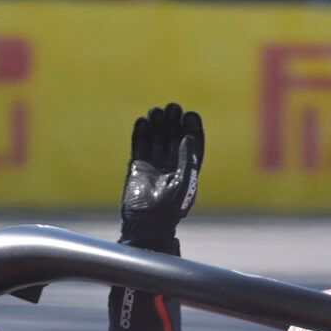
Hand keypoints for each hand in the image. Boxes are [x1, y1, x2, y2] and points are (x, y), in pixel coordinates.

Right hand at [120, 103, 204, 245]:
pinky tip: (142, 121)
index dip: (192, 128)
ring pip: (156, 138)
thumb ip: (188, 159)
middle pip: (173, 137)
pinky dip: (141, 133)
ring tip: (156, 111)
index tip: (189, 114)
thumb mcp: (184, 182)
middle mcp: (172, 165)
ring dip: (157, 124)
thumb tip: (188, 137)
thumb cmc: (170, 208)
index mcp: (187, 169)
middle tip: (171, 107)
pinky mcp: (138, 167)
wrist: (147, 223)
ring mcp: (154, 165)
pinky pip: (140, 145)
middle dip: (173, 122)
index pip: (192, 143)